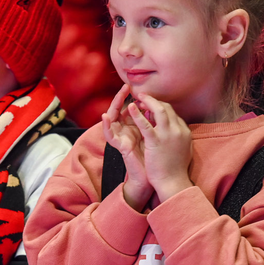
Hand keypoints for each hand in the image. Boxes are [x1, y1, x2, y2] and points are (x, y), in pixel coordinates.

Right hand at [101, 85, 150, 208]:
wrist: (157, 177)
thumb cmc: (158, 157)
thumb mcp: (157, 135)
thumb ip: (155, 122)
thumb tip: (158, 108)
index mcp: (134, 127)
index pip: (130, 107)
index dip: (131, 97)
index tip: (136, 86)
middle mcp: (126, 131)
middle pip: (119, 109)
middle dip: (121, 97)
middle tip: (126, 86)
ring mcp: (121, 138)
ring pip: (111, 119)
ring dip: (113, 105)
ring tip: (117, 95)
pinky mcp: (119, 146)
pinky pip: (109, 135)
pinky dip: (106, 125)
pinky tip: (105, 116)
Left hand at [129, 93, 192, 200]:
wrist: (173, 182)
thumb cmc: (176, 169)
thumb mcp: (183, 149)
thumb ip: (180, 138)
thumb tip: (177, 131)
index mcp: (184, 131)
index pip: (173, 114)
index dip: (161, 108)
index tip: (151, 107)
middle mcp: (179, 130)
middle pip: (167, 108)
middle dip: (154, 101)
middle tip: (143, 98)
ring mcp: (168, 135)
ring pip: (159, 110)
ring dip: (148, 101)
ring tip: (139, 97)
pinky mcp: (156, 141)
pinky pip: (145, 124)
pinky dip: (137, 114)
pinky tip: (131, 107)